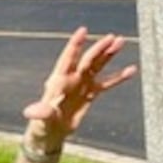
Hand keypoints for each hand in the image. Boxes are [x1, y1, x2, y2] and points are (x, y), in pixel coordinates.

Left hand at [23, 27, 136, 149]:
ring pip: (98, 65)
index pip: (68, 58)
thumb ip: (40, 113)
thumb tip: (30, 112)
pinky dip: (119, 77)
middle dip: (99, 48)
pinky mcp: (90, 93)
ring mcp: (82, 84)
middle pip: (87, 59)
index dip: (75, 44)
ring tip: (120, 42)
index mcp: (59, 80)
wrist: (52, 133)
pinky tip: (131, 70)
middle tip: (112, 37)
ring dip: (109, 54)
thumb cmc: (43, 124)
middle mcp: (72, 78)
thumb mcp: (41, 118)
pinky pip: (107, 83)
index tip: (83, 30)